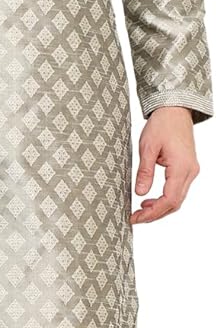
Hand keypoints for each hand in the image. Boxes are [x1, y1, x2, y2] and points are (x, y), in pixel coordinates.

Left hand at [130, 106, 199, 223]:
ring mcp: (191, 170)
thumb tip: (140, 193)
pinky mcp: (187, 168)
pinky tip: (150, 199)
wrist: (175, 110)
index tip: (136, 218)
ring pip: (177, 199)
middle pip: (175, 203)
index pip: (169, 200)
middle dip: (155, 214)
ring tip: (140, 210)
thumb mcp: (147, 148)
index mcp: (181, 167)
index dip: (152, 213)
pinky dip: (165, 198)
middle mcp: (190, 172)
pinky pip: (178, 190)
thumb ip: (145, 172)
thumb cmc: (162, 124)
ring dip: (160, 207)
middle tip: (135, 218)